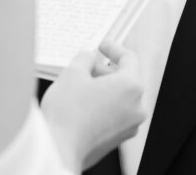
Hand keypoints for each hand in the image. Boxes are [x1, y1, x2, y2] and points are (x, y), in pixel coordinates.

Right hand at [41, 41, 145, 172]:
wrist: (59, 150)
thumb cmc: (67, 115)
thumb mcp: (73, 73)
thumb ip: (85, 57)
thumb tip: (89, 56)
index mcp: (131, 87)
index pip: (129, 58)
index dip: (113, 48)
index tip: (102, 46)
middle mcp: (136, 107)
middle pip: (126, 79)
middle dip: (105, 70)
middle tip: (87, 65)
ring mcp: (129, 125)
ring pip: (121, 97)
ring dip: (104, 88)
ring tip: (81, 84)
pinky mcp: (118, 138)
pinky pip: (116, 113)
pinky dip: (104, 104)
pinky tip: (83, 103)